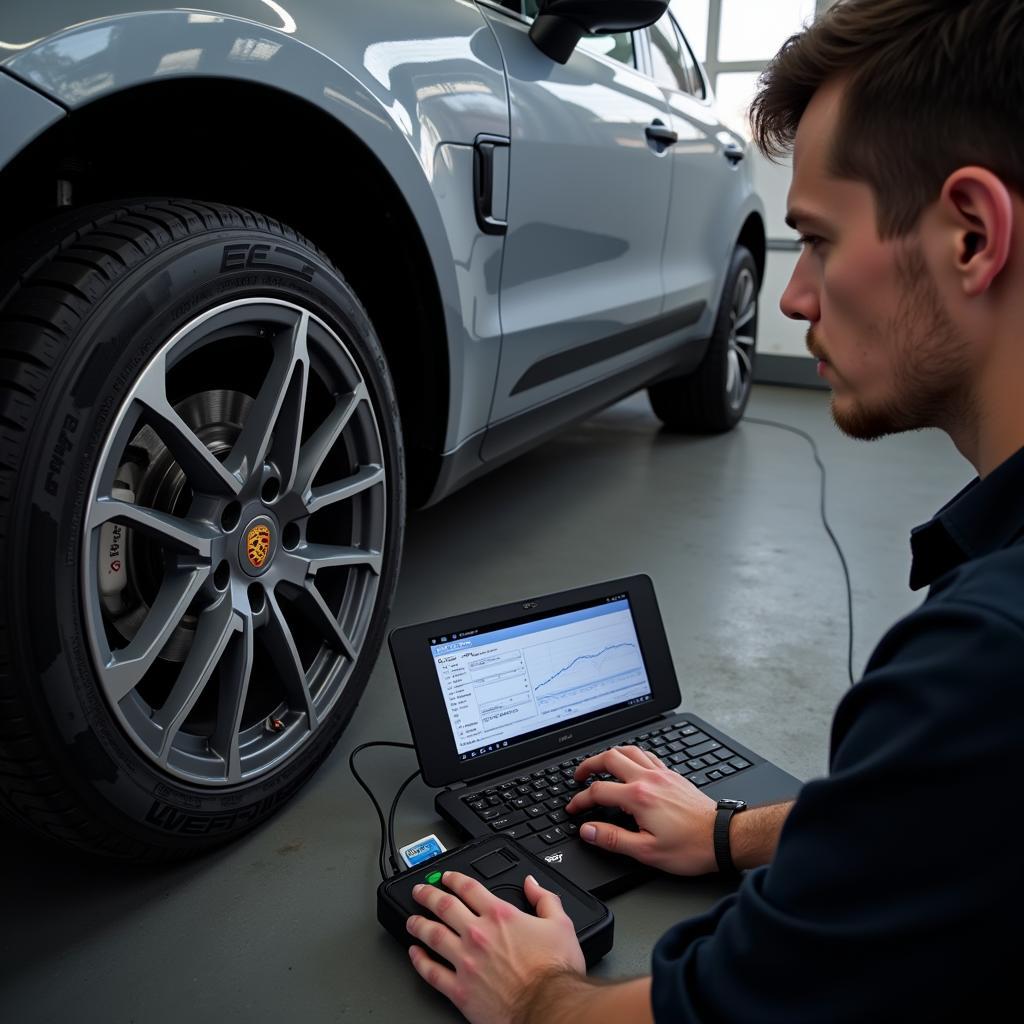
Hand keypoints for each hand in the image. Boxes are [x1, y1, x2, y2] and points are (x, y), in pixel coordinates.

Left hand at [406, 870, 585, 1023]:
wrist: (548, 1007)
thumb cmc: (554, 971)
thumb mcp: (560, 924)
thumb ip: (545, 898)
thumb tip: (532, 883)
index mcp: (499, 915)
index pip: (469, 888)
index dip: (454, 878)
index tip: (446, 877)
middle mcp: (478, 935)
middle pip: (444, 907)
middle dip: (428, 895)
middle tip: (419, 891)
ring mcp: (465, 962)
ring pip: (432, 936)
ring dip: (418, 925)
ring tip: (412, 920)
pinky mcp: (459, 990)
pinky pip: (432, 972)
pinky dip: (419, 962)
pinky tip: (415, 954)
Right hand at [565, 745, 717, 874]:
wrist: (722, 838)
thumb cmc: (689, 847)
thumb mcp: (646, 851)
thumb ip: (612, 839)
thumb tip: (588, 831)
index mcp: (638, 797)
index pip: (598, 791)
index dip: (580, 800)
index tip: (573, 808)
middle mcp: (648, 779)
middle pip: (609, 758)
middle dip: (589, 764)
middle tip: (578, 776)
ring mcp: (662, 774)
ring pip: (629, 750)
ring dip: (609, 755)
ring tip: (600, 765)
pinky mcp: (673, 775)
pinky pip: (647, 755)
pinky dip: (632, 755)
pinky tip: (631, 764)